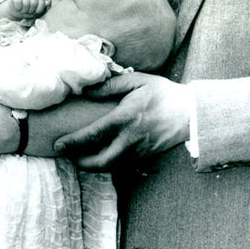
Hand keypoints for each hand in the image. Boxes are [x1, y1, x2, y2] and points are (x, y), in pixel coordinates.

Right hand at [4, 0, 46, 23]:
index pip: (42, 3)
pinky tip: (18, 8)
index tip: (35, 12)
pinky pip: (18, 2)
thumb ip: (38, 13)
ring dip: (23, 10)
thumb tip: (37, 16)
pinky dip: (18, 7)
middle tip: (27, 12)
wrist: (16, 11)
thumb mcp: (34, 14)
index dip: (38, 10)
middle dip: (30, 10)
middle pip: (33, 3)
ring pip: (26, 3)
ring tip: (22, 10)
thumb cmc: (27, 12)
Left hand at [53, 72, 191, 169]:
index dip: (73, 142)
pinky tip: (98, 156)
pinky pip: (120, 165)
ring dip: (91, 165)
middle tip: (66, 154)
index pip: (94, 134)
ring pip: (109, 167)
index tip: (58, 144)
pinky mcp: (144, 157)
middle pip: (100, 162)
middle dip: (80, 162)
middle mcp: (130, 139)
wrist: (191, 113)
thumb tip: (86, 90)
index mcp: (126, 118)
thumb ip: (111, 85)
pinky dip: (106, 164)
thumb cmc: (163, 94)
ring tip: (78, 156)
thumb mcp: (138, 82)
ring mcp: (138, 151)